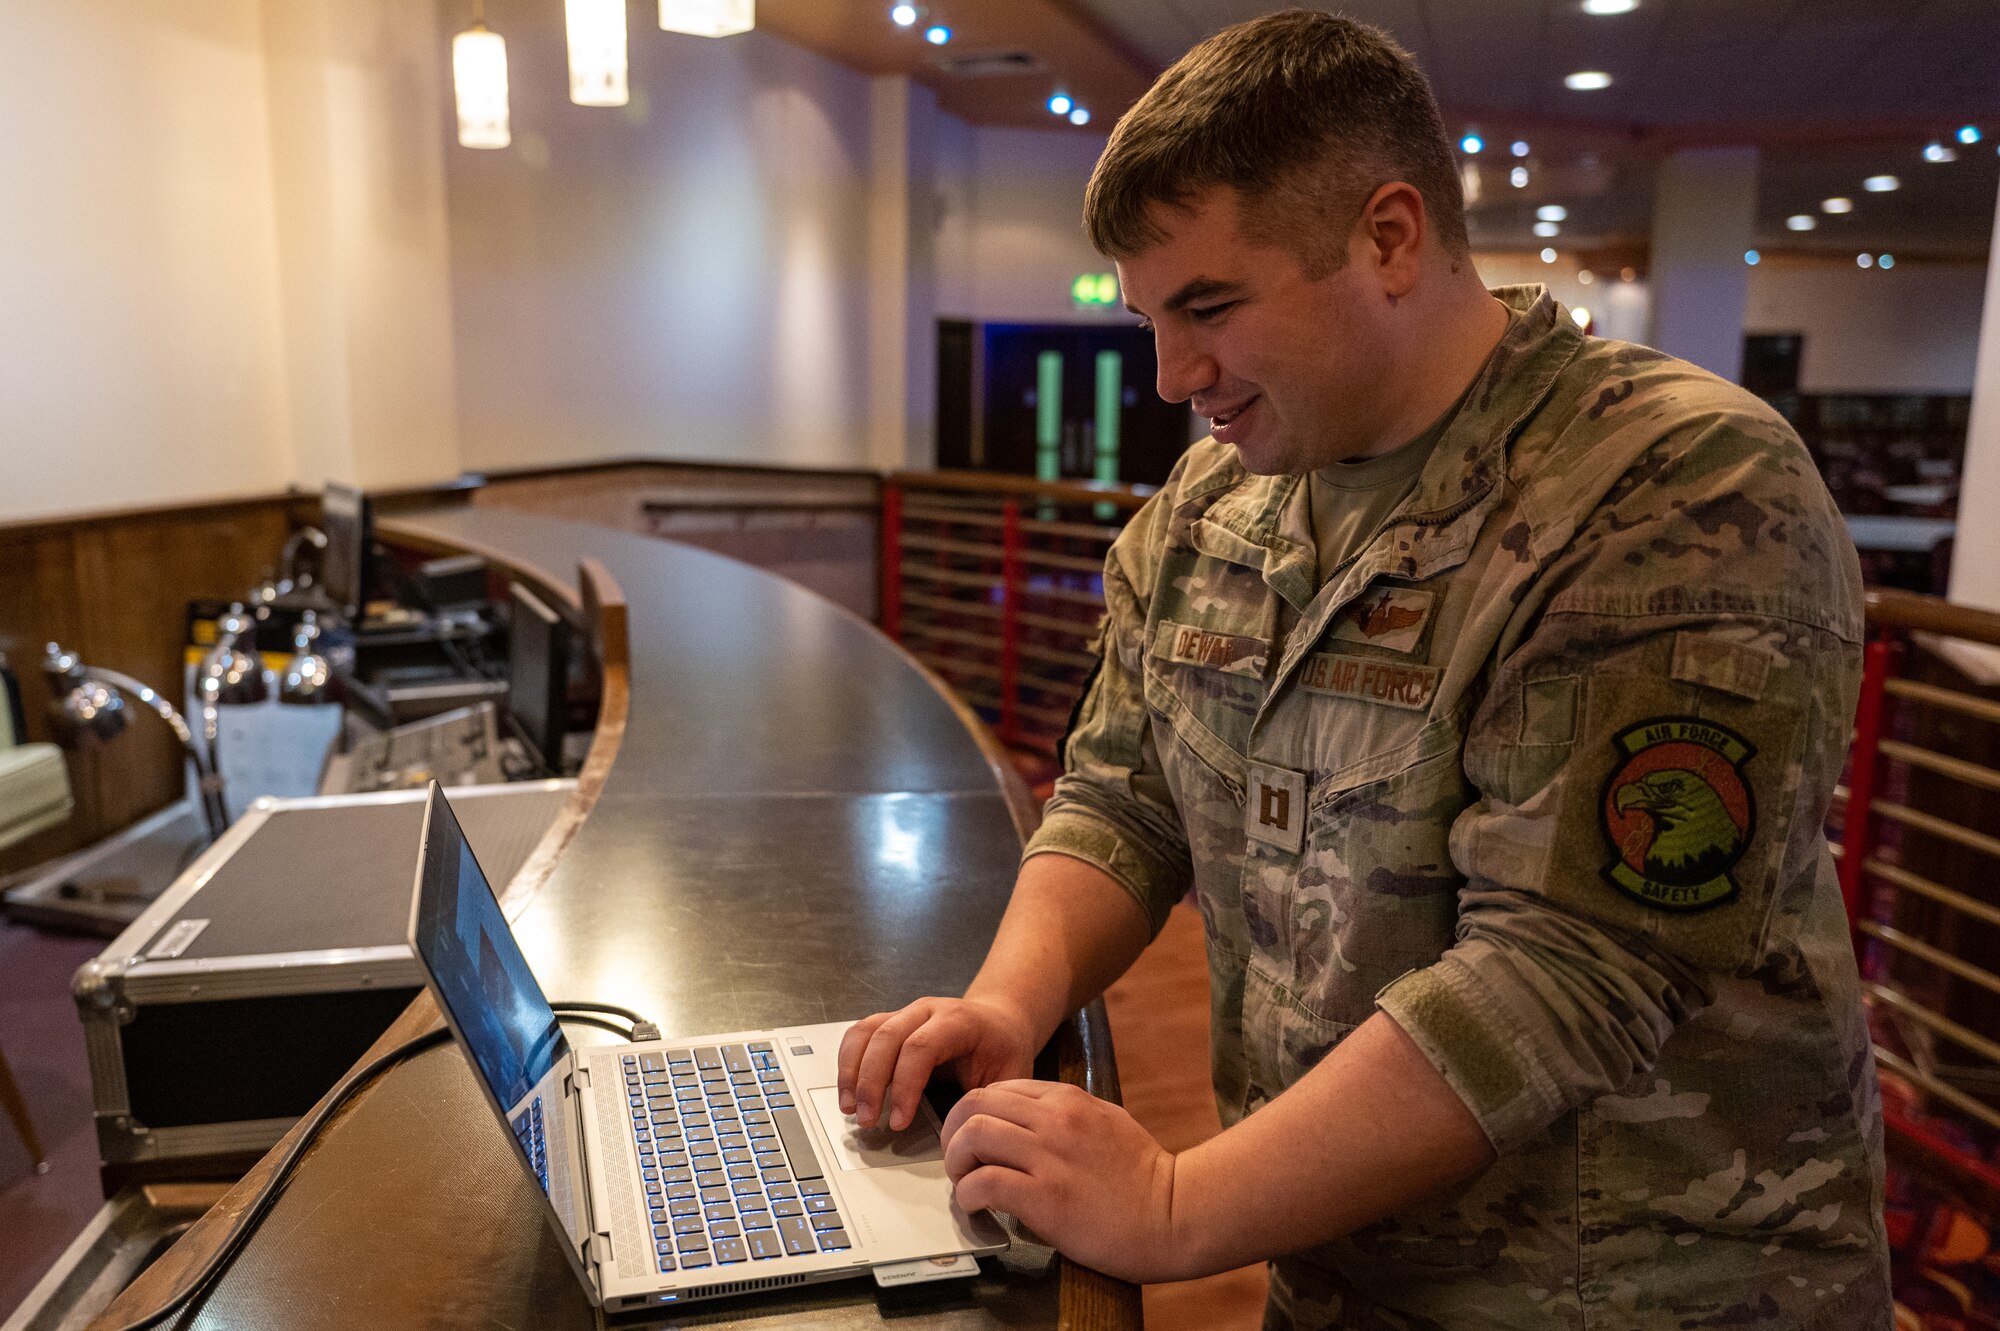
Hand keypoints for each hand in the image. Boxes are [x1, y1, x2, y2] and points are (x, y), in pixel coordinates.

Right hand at [836, 996, 1036, 1130]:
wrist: (1000, 1022)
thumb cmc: (1004, 1050)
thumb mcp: (1009, 1077)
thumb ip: (987, 1103)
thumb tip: (961, 1138)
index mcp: (959, 1021)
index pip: (921, 1047)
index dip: (904, 1086)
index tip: (898, 1122)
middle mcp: (928, 1010)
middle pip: (887, 1038)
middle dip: (870, 1083)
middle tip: (867, 1121)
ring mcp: (906, 1012)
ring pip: (866, 1032)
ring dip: (851, 1071)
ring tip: (850, 1108)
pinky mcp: (891, 1021)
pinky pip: (860, 1033)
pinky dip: (847, 1061)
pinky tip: (848, 1090)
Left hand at [940, 1079, 1191, 1283]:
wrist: (1175, 1215)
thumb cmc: (1145, 1177)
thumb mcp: (1107, 1122)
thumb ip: (1068, 1116)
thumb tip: (1031, 1121)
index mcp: (1068, 1100)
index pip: (997, 1089)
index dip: (973, 1112)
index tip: (971, 1137)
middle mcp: (1055, 1120)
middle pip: (974, 1104)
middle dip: (953, 1131)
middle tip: (956, 1158)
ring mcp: (1050, 1157)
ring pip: (973, 1136)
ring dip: (956, 1161)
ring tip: (964, 1181)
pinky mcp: (1046, 1198)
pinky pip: (984, 1183)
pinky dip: (969, 1195)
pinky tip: (977, 1206)